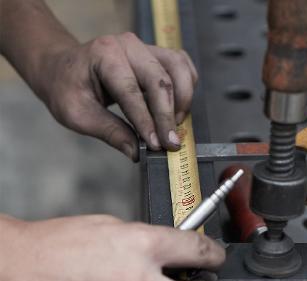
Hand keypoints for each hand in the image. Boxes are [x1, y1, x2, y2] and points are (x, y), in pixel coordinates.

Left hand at [40, 33, 197, 160]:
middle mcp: (128, 45)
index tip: (156, 146)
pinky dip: (186, 88)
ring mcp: (145, 47)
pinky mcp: (155, 55)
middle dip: (167, 116)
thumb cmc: (67, 89)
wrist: (63, 69)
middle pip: (159, 80)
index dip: (146, 121)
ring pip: (177, 68)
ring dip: (182, 100)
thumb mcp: (77, 115)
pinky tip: (178, 111)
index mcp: (104, 55)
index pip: (131, 91)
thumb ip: (108, 132)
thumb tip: (136, 152)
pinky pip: (181, 66)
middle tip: (171, 144)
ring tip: (175, 126)